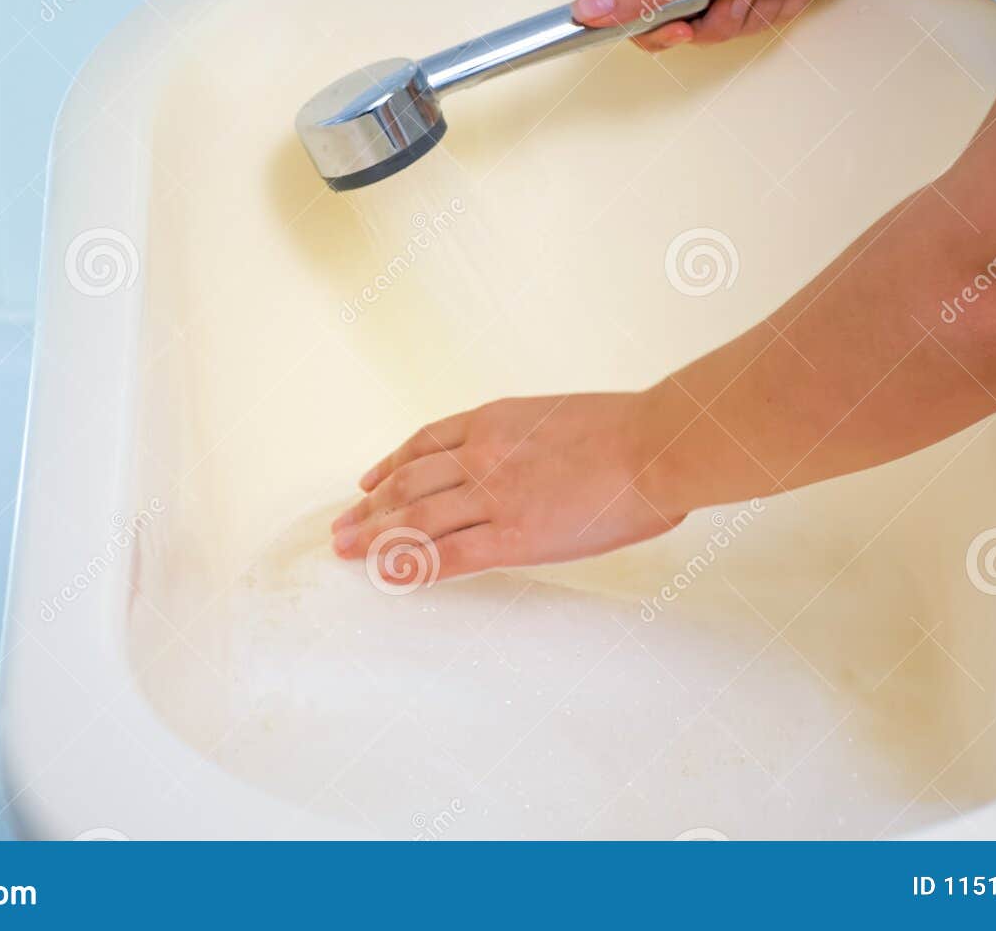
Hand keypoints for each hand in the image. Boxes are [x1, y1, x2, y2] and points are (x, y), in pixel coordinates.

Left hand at [331, 393, 685, 585]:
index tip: (368, 481)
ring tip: (347, 552)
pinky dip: (412, 567)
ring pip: (414, 519)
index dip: (390, 464)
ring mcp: (493, 495)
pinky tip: (389, 577)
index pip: (424, 443)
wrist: (655, 445)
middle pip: (406, 482)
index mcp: (495, 419)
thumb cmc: (631, 430)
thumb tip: (538, 463)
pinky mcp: (511, 537)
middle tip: (341, 527)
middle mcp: (481, 453)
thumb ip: (535, 440)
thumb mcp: (564, 418)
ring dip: (375, 537)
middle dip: (368, 507)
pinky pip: (446, 556)